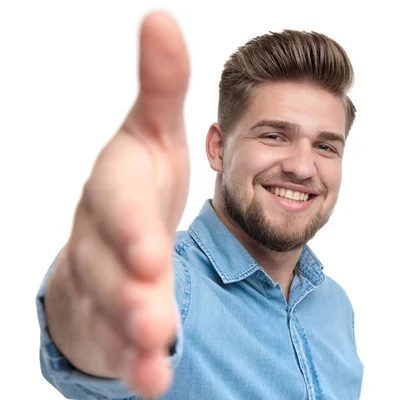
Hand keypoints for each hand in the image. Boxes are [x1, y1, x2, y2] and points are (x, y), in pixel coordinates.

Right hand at [46, 11, 189, 397]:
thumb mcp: (150, 132)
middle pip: (109, 265)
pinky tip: (159, 377)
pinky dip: (140, 362)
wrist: (111, 234)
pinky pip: (122, 343)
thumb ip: (160, 86)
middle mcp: (100, 237)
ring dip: (135, 333)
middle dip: (130, 290)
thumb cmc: (135, 183)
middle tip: (156, 315)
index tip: (153, 248)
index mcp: (114, 188)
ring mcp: (103, 282)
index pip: (116, 203)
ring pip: (111, 309)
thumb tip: (162, 18)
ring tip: (160, 356)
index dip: (129, 225)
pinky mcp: (112, 318)